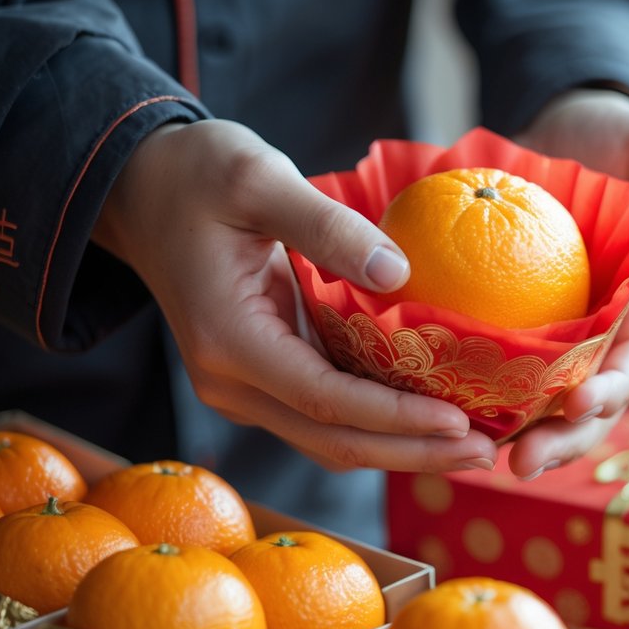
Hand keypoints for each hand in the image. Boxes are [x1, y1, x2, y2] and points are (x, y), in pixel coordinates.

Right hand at [93, 119, 497, 471]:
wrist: (141, 189)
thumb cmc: (195, 175)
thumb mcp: (258, 178)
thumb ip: (326, 225)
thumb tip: (397, 272)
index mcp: (227, 339)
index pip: (324, 399)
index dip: (395, 418)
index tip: (460, 422)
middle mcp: (230, 381)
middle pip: (332, 441)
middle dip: (412, 452)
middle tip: (487, 453)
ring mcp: (243, 387)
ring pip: (330, 439)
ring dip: (401, 448)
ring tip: (475, 446)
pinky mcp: (261, 379)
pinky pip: (326, 415)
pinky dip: (380, 423)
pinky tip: (433, 415)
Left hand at [508, 88, 628, 478]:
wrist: (558, 124)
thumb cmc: (614, 134)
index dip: (614, 388)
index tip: (581, 405)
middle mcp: (601, 328)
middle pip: (587, 398)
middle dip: (561, 439)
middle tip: (521, 464)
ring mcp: (553, 329)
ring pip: (538, 397)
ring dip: (513, 434)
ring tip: (476, 460)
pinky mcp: (507, 321)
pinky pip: (490, 362)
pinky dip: (470, 391)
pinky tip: (434, 412)